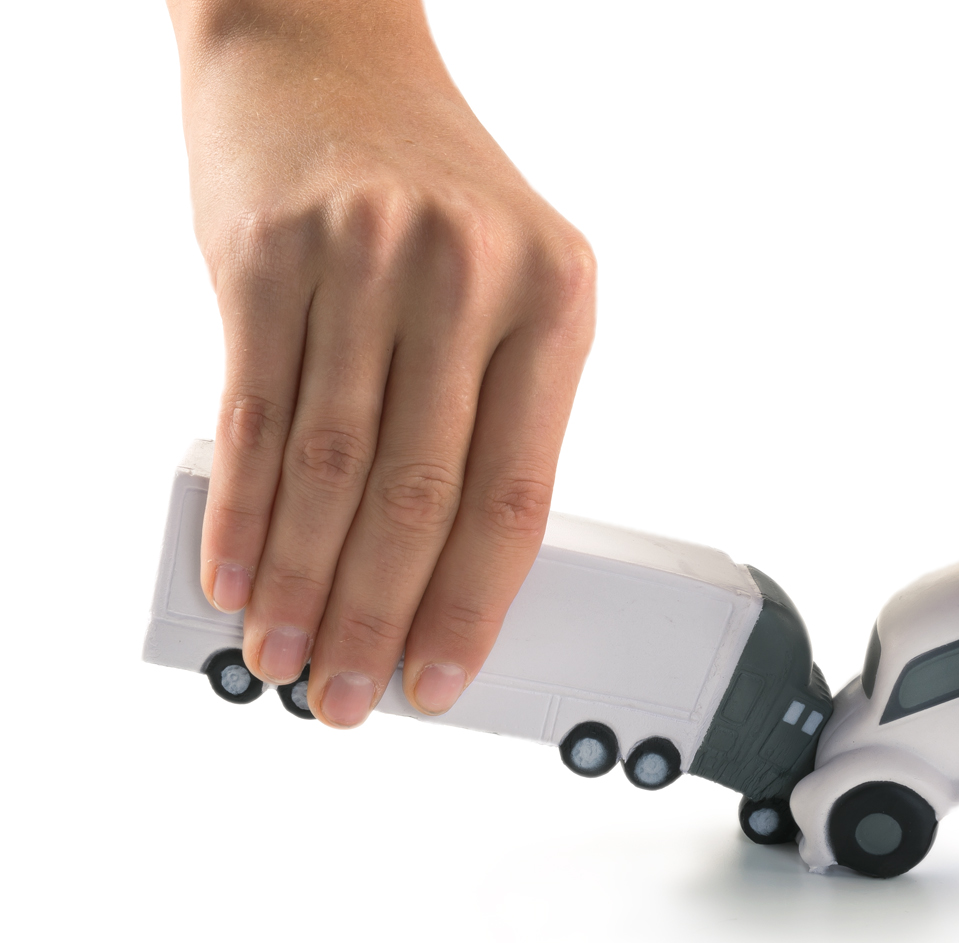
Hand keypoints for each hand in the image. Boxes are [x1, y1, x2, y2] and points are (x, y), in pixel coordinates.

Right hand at [170, 1, 595, 726]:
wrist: (325, 50)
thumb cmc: (428, 186)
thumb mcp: (505, 280)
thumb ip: (489, 410)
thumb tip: (444, 568)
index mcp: (555, 297)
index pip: (517, 489)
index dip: (474, 601)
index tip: (443, 677)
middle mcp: (465, 276)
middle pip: (418, 493)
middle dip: (377, 615)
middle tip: (350, 697)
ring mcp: (362, 261)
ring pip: (328, 467)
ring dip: (302, 584)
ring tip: (286, 660)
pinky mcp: (265, 254)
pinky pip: (253, 415)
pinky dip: (243, 513)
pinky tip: (238, 576)